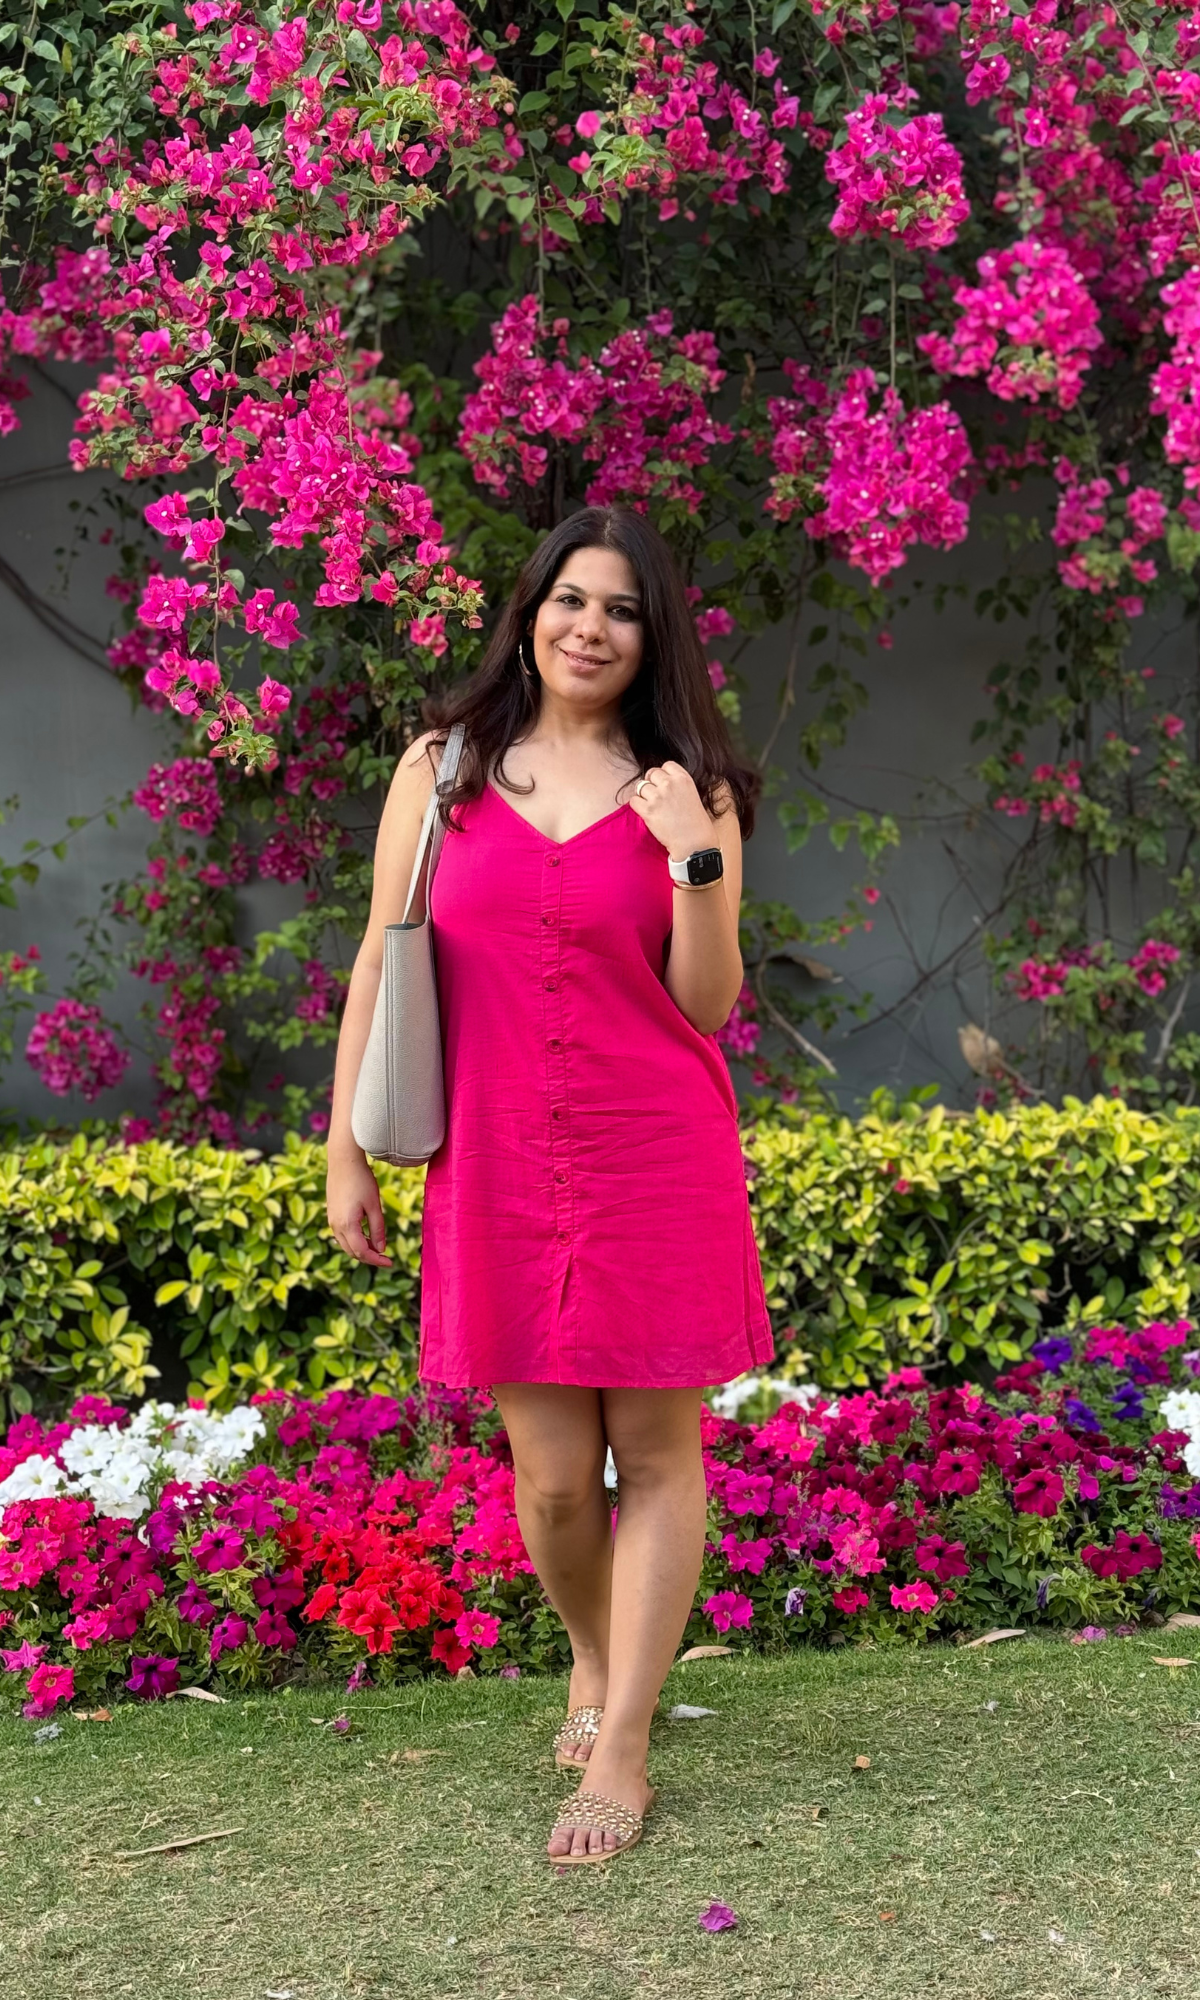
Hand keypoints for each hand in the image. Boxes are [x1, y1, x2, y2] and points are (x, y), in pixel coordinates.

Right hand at [326, 1152, 392, 1267]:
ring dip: (361, 1249)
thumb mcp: (374, 1206)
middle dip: (369, 1257)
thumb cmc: (361, 1180)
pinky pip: (342, 1235)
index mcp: (347, 1225)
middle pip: (352, 1252)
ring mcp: (331, 1220)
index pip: (362, 1252)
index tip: (390, 1262)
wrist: (343, 1161)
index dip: (376, 1260)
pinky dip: (354, 1240)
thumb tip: (380, 1249)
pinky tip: (366, 1235)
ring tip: (377, 1246)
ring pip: (346, 1245)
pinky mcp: (331, 1215)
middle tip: (385, 1257)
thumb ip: (378, 1229)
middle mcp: (335, 1226)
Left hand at [626, 760, 714, 860]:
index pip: (666, 765)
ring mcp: (658, 796)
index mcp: (683, 779)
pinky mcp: (648, 810)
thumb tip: (661, 784)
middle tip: (655, 797)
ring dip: (643, 796)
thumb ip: (678, 786)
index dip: (662, 775)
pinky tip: (646, 813)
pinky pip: (633, 801)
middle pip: (651, 774)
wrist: (694, 843)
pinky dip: (637, 806)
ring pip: (640, 787)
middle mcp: (670, 784)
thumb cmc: (696, 824)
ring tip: (652, 807)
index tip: (663, 784)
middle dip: (651, 784)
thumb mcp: (692, 796)